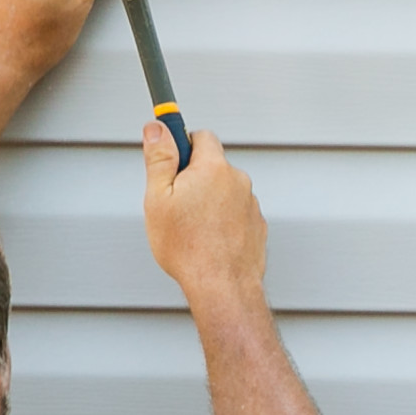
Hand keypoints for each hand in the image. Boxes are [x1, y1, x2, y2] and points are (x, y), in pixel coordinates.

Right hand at [143, 125, 265, 301]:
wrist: (222, 287)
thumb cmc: (187, 247)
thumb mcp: (159, 197)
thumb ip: (159, 157)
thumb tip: (157, 127)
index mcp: (213, 168)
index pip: (200, 136)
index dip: (181, 145)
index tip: (169, 157)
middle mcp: (238, 181)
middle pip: (212, 165)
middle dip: (193, 177)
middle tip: (175, 203)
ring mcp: (251, 204)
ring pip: (224, 191)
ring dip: (209, 201)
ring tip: (192, 229)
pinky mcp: (257, 226)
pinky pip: (235, 213)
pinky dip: (223, 221)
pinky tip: (209, 240)